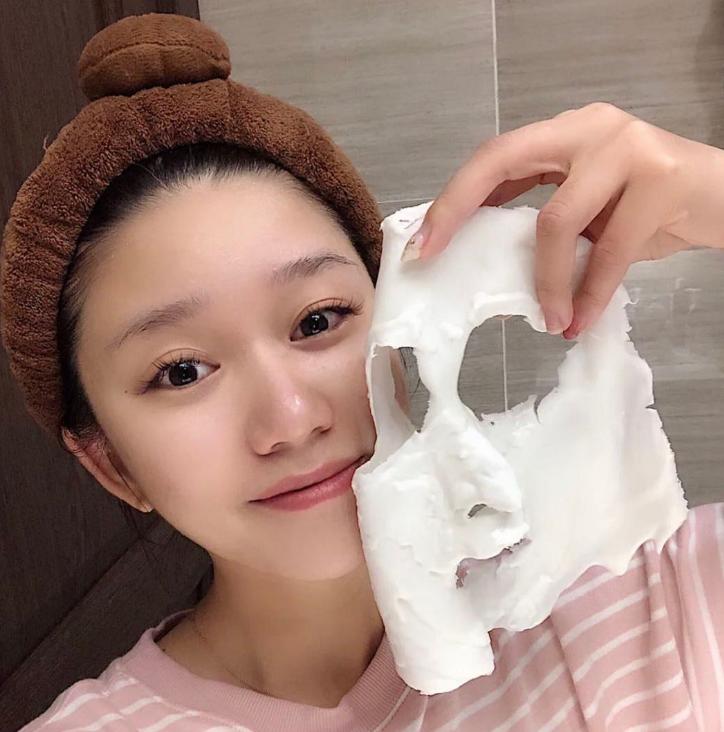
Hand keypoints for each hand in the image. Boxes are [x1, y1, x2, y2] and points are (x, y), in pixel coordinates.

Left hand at [402, 102, 723, 337]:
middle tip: (432, 256)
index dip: (453, 197)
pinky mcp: (660, 179)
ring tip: (549, 322)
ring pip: (557, 219)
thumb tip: (486, 254)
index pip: (494, 156)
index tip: (422, 241)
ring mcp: (625, 148)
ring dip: (546, 280)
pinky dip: (590, 292)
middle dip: (457, 210)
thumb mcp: (589, 208)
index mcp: (565, 134)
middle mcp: (588, 129)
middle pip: (503, 159)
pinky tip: (580, 320)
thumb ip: (544, 216)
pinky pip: (610, 250)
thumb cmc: (651, 207)